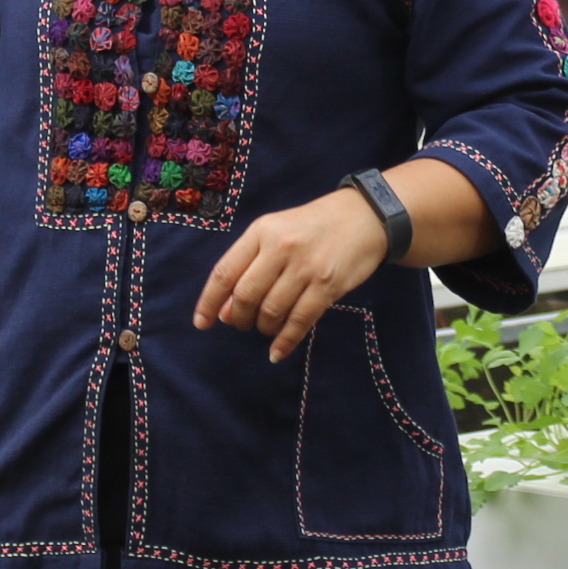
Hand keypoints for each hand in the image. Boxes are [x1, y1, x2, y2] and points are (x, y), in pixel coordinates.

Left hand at [197, 188, 389, 361]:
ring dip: (263, 327)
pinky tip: (277, 352)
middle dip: (239, 318)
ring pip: (271, 311)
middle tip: (244, 323)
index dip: (209, 302)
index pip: (225, 272)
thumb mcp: (276, 233)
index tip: (202, 324)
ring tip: (266, 327)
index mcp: (261, 231)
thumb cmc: (313, 226)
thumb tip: (225, 312)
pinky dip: (285, 342)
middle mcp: (281, 247)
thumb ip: (250, 265)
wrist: (366, 216)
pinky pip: (300, 321)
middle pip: (246, 296)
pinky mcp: (328, 285)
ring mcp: (306, 267)